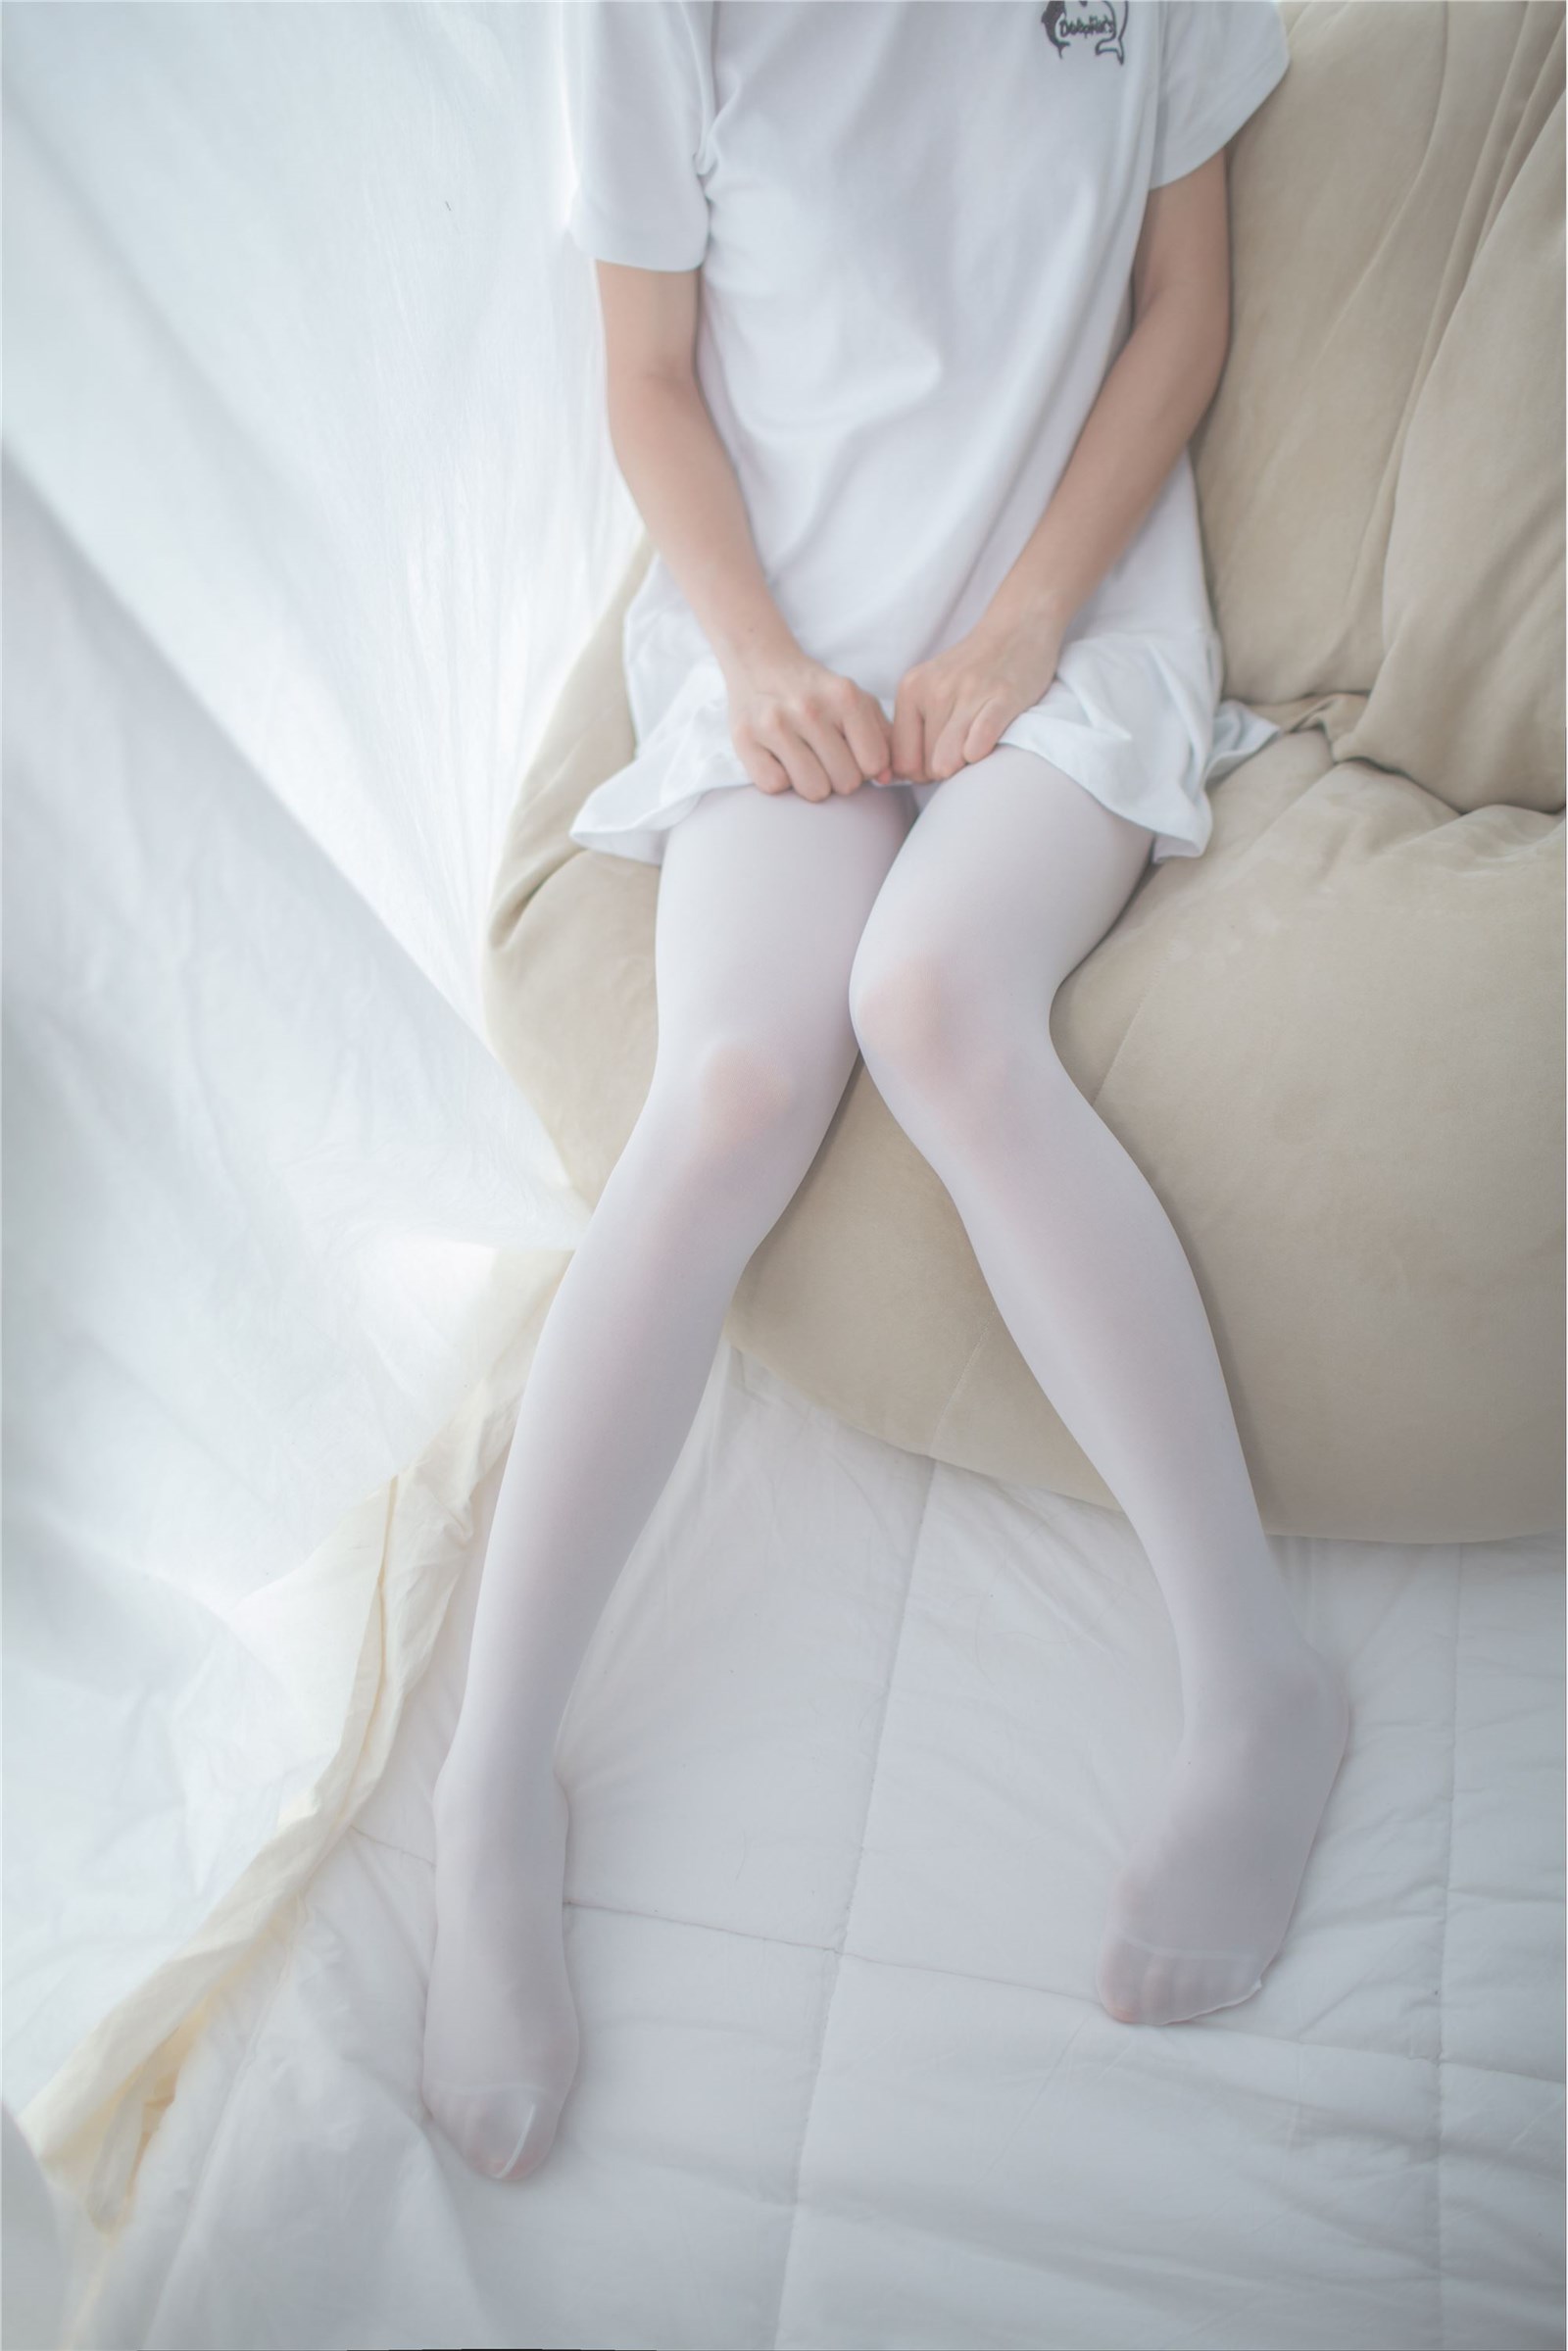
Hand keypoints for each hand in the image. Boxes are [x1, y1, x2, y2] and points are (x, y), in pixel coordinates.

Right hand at [723, 647, 893, 800]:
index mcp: (844, 696)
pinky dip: (779, 778)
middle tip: (824, 756)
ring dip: (811, 782)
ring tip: (803, 758)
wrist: (760, 664)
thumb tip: (888, 779)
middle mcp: (809, 708)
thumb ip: (882, 737)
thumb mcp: (856, 701)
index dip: (866, 766)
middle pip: (846, 783)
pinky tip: (778, 756)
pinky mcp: (744, 739)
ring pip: (813, 790)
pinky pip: (775, 786)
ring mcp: (774, 723)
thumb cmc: (815, 691)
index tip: (852, 753)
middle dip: (839, 776)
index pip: (873, 764)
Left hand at [891, 605, 1066, 784]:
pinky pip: (978, 742)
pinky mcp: (1002, 697)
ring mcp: (968, 692)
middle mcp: (934, 690)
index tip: (940, 758)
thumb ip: (912, 729)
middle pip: (927, 767)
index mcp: (911, 690)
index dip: (922, 772)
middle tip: (963, 747)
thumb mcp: (930, 689)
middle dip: (946, 768)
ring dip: (964, 766)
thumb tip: (899, 777)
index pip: (902, 762)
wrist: (1018, 627)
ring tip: (976, 743)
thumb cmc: (972, 670)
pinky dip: (979, 752)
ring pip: (948, 763)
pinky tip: (985, 742)